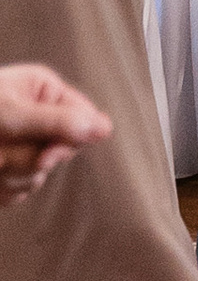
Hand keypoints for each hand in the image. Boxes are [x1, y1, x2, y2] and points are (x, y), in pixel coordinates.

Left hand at [0, 61, 110, 205]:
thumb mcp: (11, 115)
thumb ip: (58, 123)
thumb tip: (104, 128)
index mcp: (42, 90)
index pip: (82, 117)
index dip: (70, 139)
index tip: (49, 153)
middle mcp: (36, 116)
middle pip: (61, 151)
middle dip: (30, 160)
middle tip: (3, 155)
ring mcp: (21, 145)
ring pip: (38, 176)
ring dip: (10, 175)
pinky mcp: (7, 171)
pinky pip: (19, 191)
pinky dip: (1, 188)